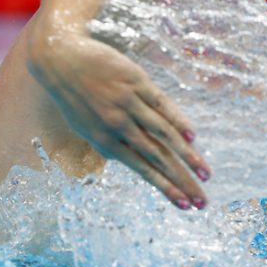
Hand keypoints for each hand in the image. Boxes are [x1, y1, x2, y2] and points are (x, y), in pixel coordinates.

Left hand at [27, 28, 210, 209]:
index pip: (144, 170)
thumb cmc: (74, 97)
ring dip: (188, 156)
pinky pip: (161, 104)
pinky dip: (178, 120)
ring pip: (164, 133)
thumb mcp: (85, 127)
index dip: (166, 188)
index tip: (185, 206)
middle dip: (182, 181)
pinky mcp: (135, 82)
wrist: (60, 60)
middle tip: (203, 201)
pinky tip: (192, 136)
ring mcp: (128, 103)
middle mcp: (118, 125)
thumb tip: (133, 162)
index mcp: (105, 141)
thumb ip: (109, 145)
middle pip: (158, 157)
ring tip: (206, 174)